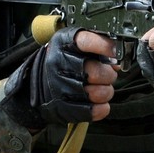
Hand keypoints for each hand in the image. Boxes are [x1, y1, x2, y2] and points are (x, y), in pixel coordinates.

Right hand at [2, 27, 117, 128]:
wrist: (37, 82)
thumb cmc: (62, 61)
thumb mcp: (73, 44)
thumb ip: (96, 47)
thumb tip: (116, 60)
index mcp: (62, 44)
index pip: (85, 42)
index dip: (104, 46)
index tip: (116, 51)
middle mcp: (58, 64)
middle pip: (94, 71)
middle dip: (109, 74)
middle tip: (109, 74)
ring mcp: (59, 87)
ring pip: (97, 93)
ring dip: (106, 91)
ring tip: (103, 87)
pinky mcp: (63, 108)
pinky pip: (93, 111)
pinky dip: (102, 107)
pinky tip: (99, 102)